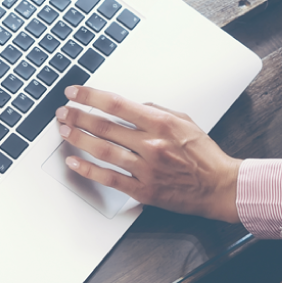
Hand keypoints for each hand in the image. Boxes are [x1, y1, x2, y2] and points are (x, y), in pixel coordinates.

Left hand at [53, 86, 241, 221]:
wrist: (219, 187)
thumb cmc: (204, 155)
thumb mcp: (184, 121)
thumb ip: (156, 111)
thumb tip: (132, 105)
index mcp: (160, 124)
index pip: (117, 105)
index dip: (91, 97)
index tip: (74, 92)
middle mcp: (151, 145)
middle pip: (104, 127)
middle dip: (78, 116)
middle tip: (62, 111)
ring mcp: (146, 169)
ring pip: (103, 151)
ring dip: (79, 138)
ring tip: (63, 130)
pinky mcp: (143, 190)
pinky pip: (110, 178)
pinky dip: (88, 169)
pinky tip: (74, 161)